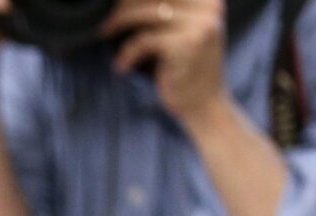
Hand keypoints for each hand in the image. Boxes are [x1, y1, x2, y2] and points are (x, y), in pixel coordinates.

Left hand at [102, 0, 227, 123]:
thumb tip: (121, 0)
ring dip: (118, 24)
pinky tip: (121, 67)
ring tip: (105, 35)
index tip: (116, 8)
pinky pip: (143, 41)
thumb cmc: (180, 69)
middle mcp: (209, 7)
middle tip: (106, 25)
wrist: (203, 105)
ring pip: (145, 13)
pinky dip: (127, 53)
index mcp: (207, 1)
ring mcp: (200, 25)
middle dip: (124, 6)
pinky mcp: (187, 45)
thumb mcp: (175, 33)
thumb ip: (160, 12)